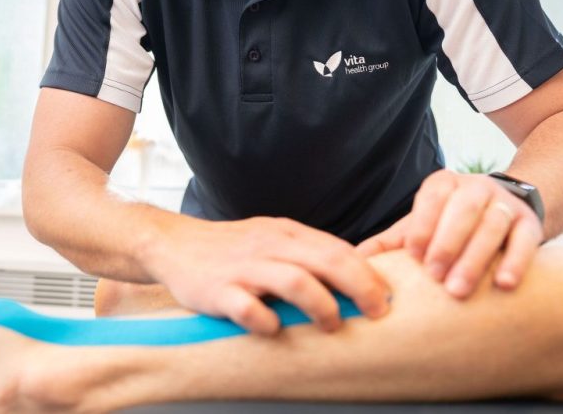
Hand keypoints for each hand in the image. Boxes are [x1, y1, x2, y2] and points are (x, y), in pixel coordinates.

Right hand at [145, 216, 390, 335]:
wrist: (174, 244)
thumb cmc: (231, 248)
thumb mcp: (272, 238)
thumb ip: (306, 253)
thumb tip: (353, 277)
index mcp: (287, 233)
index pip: (339, 248)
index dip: (369, 273)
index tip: (388, 296)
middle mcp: (269, 246)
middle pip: (327, 260)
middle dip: (360, 287)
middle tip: (378, 312)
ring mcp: (243, 268)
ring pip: (294, 280)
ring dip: (322, 305)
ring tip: (333, 325)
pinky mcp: (218, 290)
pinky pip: (247, 307)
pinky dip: (265, 320)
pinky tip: (274, 329)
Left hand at [357, 169, 542, 298]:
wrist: (504, 210)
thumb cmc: (450, 224)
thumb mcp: (421, 226)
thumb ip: (391, 242)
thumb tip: (354, 260)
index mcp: (442, 184)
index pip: (431, 199)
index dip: (423, 226)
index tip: (414, 257)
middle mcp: (475, 187)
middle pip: (462, 211)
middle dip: (447, 244)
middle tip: (434, 277)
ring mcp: (504, 203)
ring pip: (492, 226)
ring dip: (475, 258)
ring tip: (459, 290)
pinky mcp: (530, 222)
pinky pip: (525, 239)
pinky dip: (516, 261)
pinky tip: (504, 284)